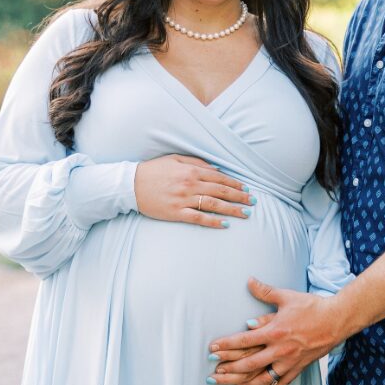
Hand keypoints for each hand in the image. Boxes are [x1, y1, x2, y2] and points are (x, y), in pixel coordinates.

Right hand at [134, 155, 252, 227]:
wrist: (130, 185)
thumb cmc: (153, 170)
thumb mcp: (175, 160)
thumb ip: (196, 163)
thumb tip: (216, 169)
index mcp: (191, 171)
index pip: (219, 178)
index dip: (235, 184)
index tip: (247, 189)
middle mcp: (190, 184)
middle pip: (221, 191)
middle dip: (240, 197)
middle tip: (253, 202)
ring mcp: (184, 200)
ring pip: (214, 205)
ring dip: (232, 209)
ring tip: (246, 213)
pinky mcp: (176, 213)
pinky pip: (199, 218)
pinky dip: (213, 221)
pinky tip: (225, 224)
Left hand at [209, 278, 343, 384]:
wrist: (337, 320)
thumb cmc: (312, 307)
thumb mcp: (287, 297)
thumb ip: (265, 292)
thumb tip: (248, 281)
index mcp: (275, 331)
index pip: (244, 340)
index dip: (226, 346)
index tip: (212, 350)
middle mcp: (280, 350)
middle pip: (248, 365)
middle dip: (228, 371)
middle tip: (211, 376)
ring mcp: (289, 363)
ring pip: (261, 381)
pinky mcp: (297, 370)